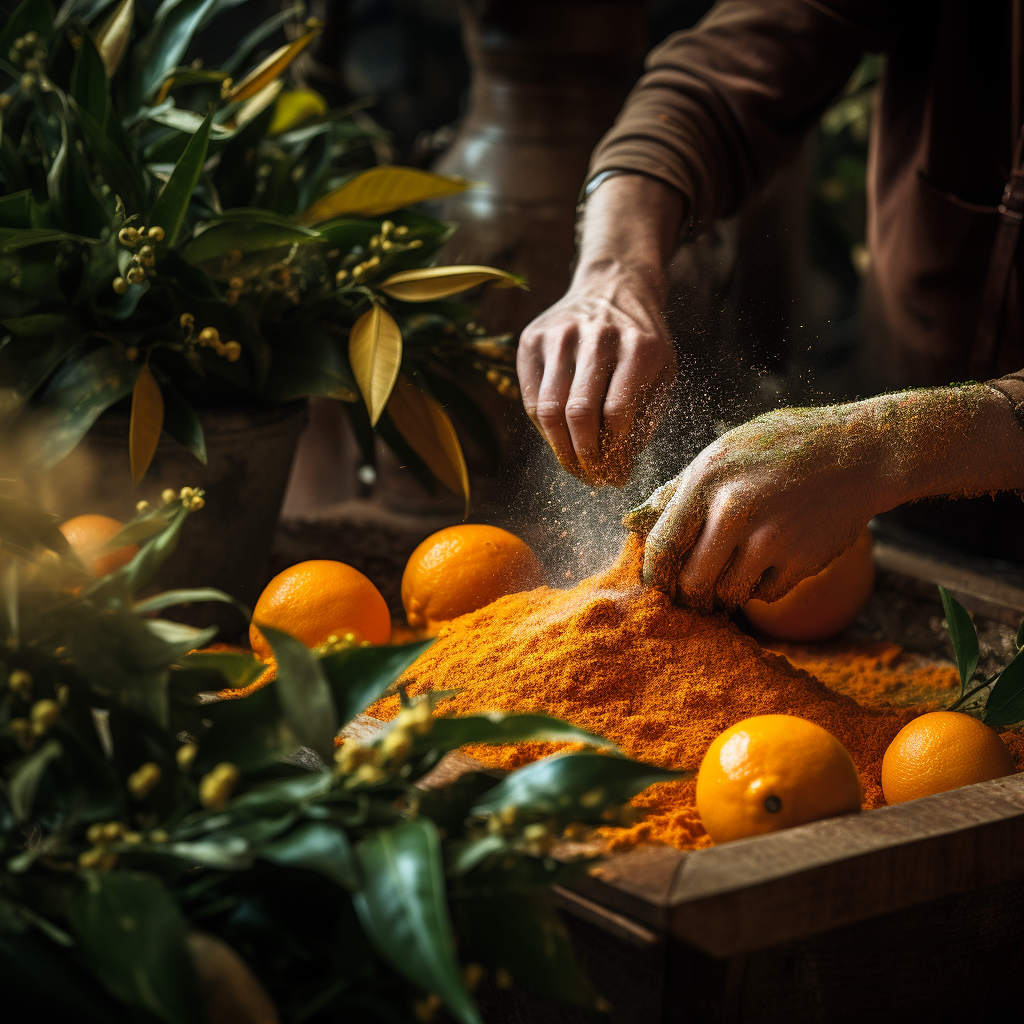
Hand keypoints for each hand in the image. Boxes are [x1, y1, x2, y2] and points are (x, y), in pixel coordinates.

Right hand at [517, 172, 685, 484]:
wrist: (614, 285)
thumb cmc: (642, 341)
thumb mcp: (662, 373)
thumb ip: (645, 417)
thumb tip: (618, 466)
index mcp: (638, 346)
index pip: (617, 414)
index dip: (615, 453)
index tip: (617, 476)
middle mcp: (596, 335)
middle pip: (579, 414)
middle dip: (584, 457)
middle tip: (591, 480)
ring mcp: (559, 334)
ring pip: (548, 410)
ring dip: (560, 450)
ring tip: (574, 468)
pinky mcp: (532, 338)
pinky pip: (531, 397)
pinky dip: (544, 428)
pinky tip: (559, 439)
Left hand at [624, 403, 883, 610]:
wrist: (860, 453)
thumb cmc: (782, 447)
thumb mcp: (723, 452)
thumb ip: (676, 490)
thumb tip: (631, 522)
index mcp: (707, 481)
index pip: (661, 547)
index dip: (654, 574)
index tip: (656, 583)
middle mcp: (734, 512)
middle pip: (691, 583)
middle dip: (688, 594)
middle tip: (691, 591)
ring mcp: (770, 540)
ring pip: (726, 595)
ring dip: (722, 594)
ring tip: (726, 577)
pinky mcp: (800, 562)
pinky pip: (763, 595)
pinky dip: (758, 588)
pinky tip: (765, 564)